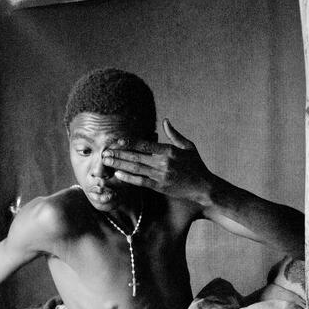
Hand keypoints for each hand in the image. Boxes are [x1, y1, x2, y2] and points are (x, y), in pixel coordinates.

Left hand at [102, 119, 216, 204]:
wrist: (203, 187)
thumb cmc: (197, 166)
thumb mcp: (188, 147)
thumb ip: (174, 134)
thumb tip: (165, 121)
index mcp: (169, 150)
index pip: (145, 144)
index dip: (129, 142)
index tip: (117, 140)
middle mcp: (163, 162)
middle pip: (136, 156)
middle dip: (119, 153)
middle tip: (104, 151)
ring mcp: (161, 176)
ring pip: (135, 168)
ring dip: (119, 164)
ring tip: (106, 161)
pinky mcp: (160, 187)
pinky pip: (141, 182)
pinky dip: (129, 178)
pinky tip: (118, 174)